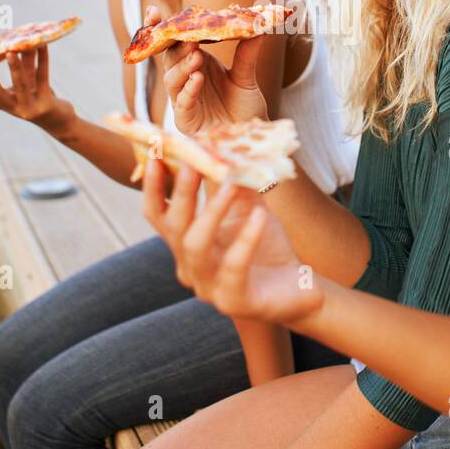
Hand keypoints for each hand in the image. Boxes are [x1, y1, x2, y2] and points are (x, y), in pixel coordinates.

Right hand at [0, 44, 74, 135]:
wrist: (60, 121)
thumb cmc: (38, 97)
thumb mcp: (26, 83)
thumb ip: (21, 66)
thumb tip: (16, 42)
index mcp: (4, 104)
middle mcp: (14, 108)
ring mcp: (30, 108)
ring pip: (21, 85)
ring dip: (16, 67)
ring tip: (11, 51)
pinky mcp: (46, 104)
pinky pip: (42, 78)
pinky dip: (42, 61)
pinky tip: (42, 46)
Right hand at [141, 5, 269, 134]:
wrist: (251, 136)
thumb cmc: (244, 108)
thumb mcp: (246, 78)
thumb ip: (247, 54)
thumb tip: (258, 24)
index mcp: (195, 63)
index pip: (174, 43)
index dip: (160, 28)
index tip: (153, 10)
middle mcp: (185, 79)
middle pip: (169, 58)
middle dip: (174, 45)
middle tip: (188, 36)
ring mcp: (183, 100)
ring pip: (171, 80)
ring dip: (182, 66)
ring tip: (196, 56)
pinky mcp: (185, 120)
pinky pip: (182, 103)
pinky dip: (188, 90)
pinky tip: (197, 79)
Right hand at [141, 159, 322, 323]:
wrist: (297, 290)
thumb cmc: (267, 248)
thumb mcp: (251, 209)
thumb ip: (239, 184)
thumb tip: (230, 148)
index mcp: (186, 243)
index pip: (158, 214)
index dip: (152, 185)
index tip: (155, 152)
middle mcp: (189, 266)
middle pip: (172, 227)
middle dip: (181, 192)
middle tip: (192, 162)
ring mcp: (207, 286)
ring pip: (195, 245)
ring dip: (211, 211)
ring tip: (231, 184)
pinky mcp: (232, 300)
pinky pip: (233, 265)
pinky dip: (246, 237)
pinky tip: (260, 215)